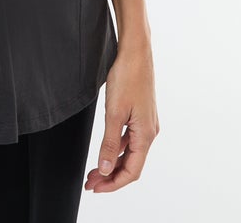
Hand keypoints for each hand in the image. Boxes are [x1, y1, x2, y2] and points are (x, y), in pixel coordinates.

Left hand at [84, 41, 159, 193]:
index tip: (96, 188)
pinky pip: (130, 139)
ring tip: (95, 169)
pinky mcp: (141, 114)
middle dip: (110, 176)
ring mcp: (146, 123)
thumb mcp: (114, 112)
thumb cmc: (127, 77)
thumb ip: (110, 143)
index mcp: (146, 134)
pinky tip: (106, 149)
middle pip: (131, 164)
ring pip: (130, 152)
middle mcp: (149, 132)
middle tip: (91, 182)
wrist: (136, 52)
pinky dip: (117, 148)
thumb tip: (105, 168)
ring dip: (113, 162)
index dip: (113, 183)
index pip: (131, 171)